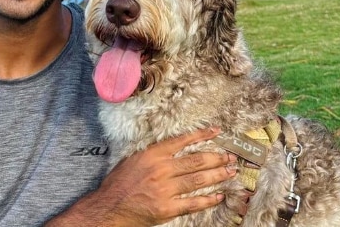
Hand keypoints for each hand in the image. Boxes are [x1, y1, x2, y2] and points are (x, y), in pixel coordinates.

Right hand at [49, 128, 236, 226]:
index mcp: (152, 154)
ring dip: (217, 176)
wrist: (109, 207)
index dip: (202, 135)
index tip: (217, 131)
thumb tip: (174, 148)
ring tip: (230, 172)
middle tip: (230, 157)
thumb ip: (154, 154)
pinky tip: (218, 196)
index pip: (182, 141)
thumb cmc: (118, 183)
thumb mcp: (133, 159)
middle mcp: (161, 170)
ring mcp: (165, 190)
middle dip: (217, 158)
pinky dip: (207, 199)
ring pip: (198, 180)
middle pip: (196, 161)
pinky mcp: (167, 208)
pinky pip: (193, 203)